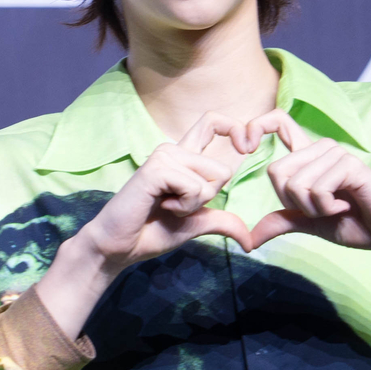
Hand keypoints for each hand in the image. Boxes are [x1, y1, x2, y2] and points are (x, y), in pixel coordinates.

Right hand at [74, 111, 254, 273]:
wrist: (120, 247)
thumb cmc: (152, 231)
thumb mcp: (196, 224)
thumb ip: (222, 222)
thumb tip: (249, 241)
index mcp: (183, 157)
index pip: (213, 122)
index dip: (236, 128)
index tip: (247, 148)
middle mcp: (173, 150)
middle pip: (221, 169)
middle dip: (208, 199)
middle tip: (177, 205)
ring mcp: (164, 156)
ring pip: (210, 180)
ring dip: (194, 205)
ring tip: (166, 206)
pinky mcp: (156, 169)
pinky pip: (194, 188)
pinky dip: (185, 206)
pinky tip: (160, 206)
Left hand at [248, 109, 370, 254]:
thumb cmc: (354, 224)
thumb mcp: (309, 224)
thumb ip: (281, 222)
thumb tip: (249, 238)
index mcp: (309, 156)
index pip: (278, 122)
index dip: (256, 126)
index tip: (245, 147)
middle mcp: (321, 148)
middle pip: (276, 171)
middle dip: (292, 202)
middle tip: (321, 208)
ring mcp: (336, 154)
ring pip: (296, 184)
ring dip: (313, 208)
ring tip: (337, 206)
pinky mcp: (350, 165)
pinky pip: (317, 189)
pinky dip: (327, 207)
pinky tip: (347, 204)